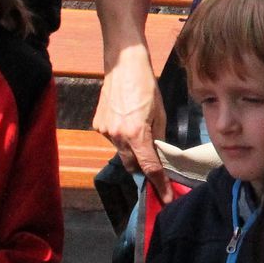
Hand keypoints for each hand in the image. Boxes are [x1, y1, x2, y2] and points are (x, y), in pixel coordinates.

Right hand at [93, 47, 169, 198]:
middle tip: (153, 161)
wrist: (123, 65)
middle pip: (132, 165)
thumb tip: (158, 154)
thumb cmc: (146, 86)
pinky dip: (120, 137)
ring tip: (138, 129)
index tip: (165, 197)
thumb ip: (158, 138)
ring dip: (131, 149)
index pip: (150, 167)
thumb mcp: (161, 113)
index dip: (159, 184)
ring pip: (121, 152)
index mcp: (137, 134)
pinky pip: (112, 139)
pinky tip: (126, 121)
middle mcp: (118, 136)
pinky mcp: (97, 124)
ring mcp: (105, 131)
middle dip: (143, 167)